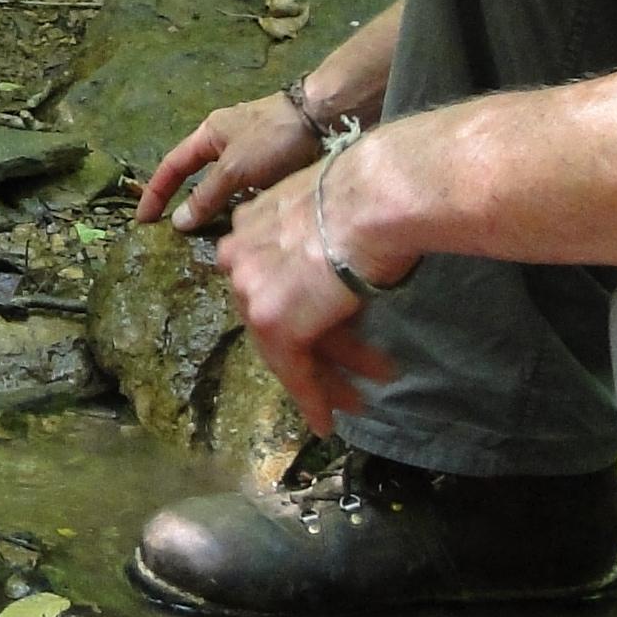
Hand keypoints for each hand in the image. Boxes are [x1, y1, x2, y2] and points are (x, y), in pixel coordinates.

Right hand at [136, 92, 325, 233]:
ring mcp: (251, 150)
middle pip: (198, 177)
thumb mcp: (234, 169)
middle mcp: (226, 140)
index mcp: (208, 135)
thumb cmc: (273, 138)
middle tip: (178, 234)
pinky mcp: (274, 160)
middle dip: (188, 203)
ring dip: (218, 208)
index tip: (143, 221)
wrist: (325, 118)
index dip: (155, 193)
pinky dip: (244, 206)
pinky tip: (247, 225)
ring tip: (213, 237)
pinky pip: (249, 188)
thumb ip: (206, 196)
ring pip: (225, 186)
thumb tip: (178, 222)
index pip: (172, 166)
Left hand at [216, 147, 407, 435]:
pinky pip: (294, 372)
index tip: (322, 331)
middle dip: (318, 351)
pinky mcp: (274, 322)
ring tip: (360, 400)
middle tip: (347, 379)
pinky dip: (312, 399)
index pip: (269, 281)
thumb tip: (346, 270)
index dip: (301, 312)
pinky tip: (327, 421)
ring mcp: (252, 291)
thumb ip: (319, 243)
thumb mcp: (331, 212)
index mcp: (249, 223)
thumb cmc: (372, 194)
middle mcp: (239, 257)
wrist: (376, 196)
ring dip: (329, 377)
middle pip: (277, 318)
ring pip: (289, 348)